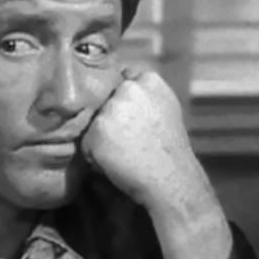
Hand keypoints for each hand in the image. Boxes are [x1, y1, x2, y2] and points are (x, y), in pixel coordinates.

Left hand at [80, 66, 201, 209]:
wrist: (172, 180)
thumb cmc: (170, 150)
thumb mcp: (166, 109)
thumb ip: (143, 93)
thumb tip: (122, 78)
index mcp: (149, 80)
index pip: (121, 79)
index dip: (123, 101)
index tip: (135, 120)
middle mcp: (128, 89)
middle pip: (104, 101)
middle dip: (110, 118)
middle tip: (132, 140)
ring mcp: (111, 109)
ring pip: (93, 122)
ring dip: (102, 137)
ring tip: (126, 152)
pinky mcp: (97, 131)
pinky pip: (86, 143)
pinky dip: (95, 156)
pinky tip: (118, 162)